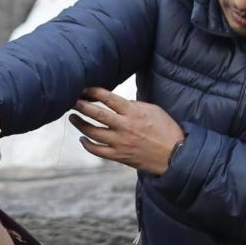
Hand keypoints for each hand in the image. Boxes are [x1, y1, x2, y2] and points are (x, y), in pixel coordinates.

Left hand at [68, 87, 183, 175]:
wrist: (174, 155)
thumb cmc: (166, 130)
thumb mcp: (153, 110)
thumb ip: (133, 105)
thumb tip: (118, 103)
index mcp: (133, 112)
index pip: (108, 98)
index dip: (93, 91)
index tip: (83, 88)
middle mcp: (124, 127)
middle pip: (96, 114)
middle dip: (80, 106)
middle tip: (71, 100)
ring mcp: (120, 143)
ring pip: (92, 132)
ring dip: (80, 124)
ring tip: (73, 117)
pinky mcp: (119, 156)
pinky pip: (97, 151)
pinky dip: (87, 144)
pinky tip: (83, 138)